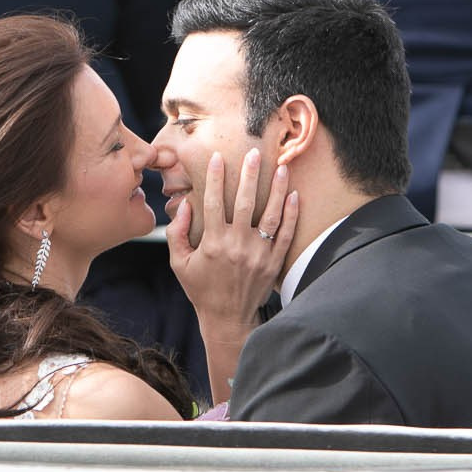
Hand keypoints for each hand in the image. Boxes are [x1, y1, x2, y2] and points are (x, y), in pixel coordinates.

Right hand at [168, 148, 298, 339]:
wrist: (227, 318)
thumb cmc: (201, 289)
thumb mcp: (179, 263)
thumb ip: (177, 233)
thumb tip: (186, 204)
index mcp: (212, 243)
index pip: (214, 202)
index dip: (215, 178)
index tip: (218, 158)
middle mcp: (237, 245)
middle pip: (245, 202)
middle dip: (250, 175)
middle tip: (256, 153)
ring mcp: (258, 254)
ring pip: (271, 215)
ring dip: (277, 189)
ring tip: (282, 168)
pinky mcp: (273, 263)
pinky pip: (286, 234)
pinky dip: (292, 214)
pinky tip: (294, 195)